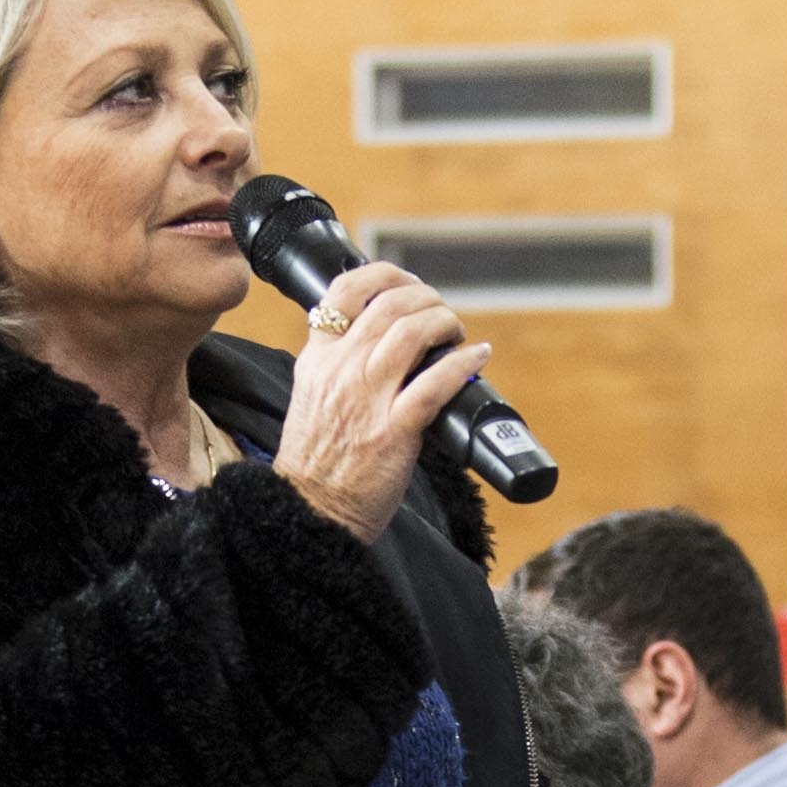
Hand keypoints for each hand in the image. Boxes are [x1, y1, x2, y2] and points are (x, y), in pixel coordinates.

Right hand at [273, 262, 484, 542]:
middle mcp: (340, 371)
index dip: (384, 275)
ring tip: (457, 332)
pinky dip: (462, 364)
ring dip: (444, 322)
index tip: (408, 282)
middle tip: (441, 312)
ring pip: (412, 334)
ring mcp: (367, 400)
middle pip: (389, 306)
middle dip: (426, 298)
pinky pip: (435, 384)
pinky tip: (477, 357)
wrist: (310, 511)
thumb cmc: (316, 461)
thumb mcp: (311, 397)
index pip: (343, 291)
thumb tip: (377, 341)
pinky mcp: (393, 432)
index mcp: (317, 359)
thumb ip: (336, 365)